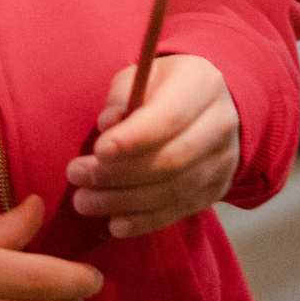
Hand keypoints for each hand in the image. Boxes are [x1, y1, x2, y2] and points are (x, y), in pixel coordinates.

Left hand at [66, 54, 239, 238]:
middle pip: (171, 159)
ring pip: (173, 191)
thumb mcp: (142, 76)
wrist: (211, 108)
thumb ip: (122, 95)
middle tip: (77, 175)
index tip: (98, 151)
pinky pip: (178, 212)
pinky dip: (144, 222)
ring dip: (123, 201)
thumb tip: (107, 125)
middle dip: (118, 173)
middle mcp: (220, 123)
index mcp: (202, 85)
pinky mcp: (216, 190)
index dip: (133, 138)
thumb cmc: (164, 88)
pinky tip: (113, 224)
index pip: (170, 117)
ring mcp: (222, 161)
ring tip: (84, 201)